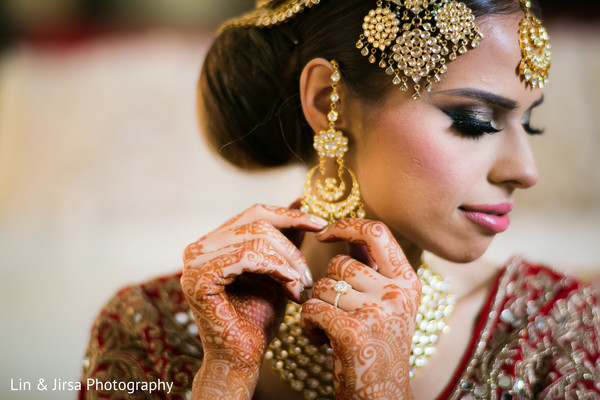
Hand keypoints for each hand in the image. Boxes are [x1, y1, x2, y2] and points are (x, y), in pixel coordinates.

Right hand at [180, 204, 326, 398]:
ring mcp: (194, 261)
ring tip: (301, 286)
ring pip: (256, 237)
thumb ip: (285, 237)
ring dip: (288, 262)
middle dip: (292, 245)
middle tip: (310, 274)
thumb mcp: (278, 269)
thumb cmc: (258, 317)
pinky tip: (291, 288)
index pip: (255, 213)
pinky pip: (248, 256)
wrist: (243, 357)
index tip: (320, 224)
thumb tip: (300, 200)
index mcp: (213, 242)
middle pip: (257, 221)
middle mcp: (198, 247)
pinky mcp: (199, 278)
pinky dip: (277, 269)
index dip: (289, 214)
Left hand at [301, 219, 420, 399]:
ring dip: (316, 307)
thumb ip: (372, 270)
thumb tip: (347, 233)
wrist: (381, 396)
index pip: (377, 232)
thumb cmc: (378, 348)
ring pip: (322, 287)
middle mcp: (397, 293)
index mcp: (408, 282)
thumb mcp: (388, 305)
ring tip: (328, 329)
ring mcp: (377, 312)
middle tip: (334, 311)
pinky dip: (308, 325)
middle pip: (340, 264)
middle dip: (326, 286)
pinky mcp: (353, 331)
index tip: (324, 233)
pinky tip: (320, 341)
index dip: (346, 225)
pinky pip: (312, 308)